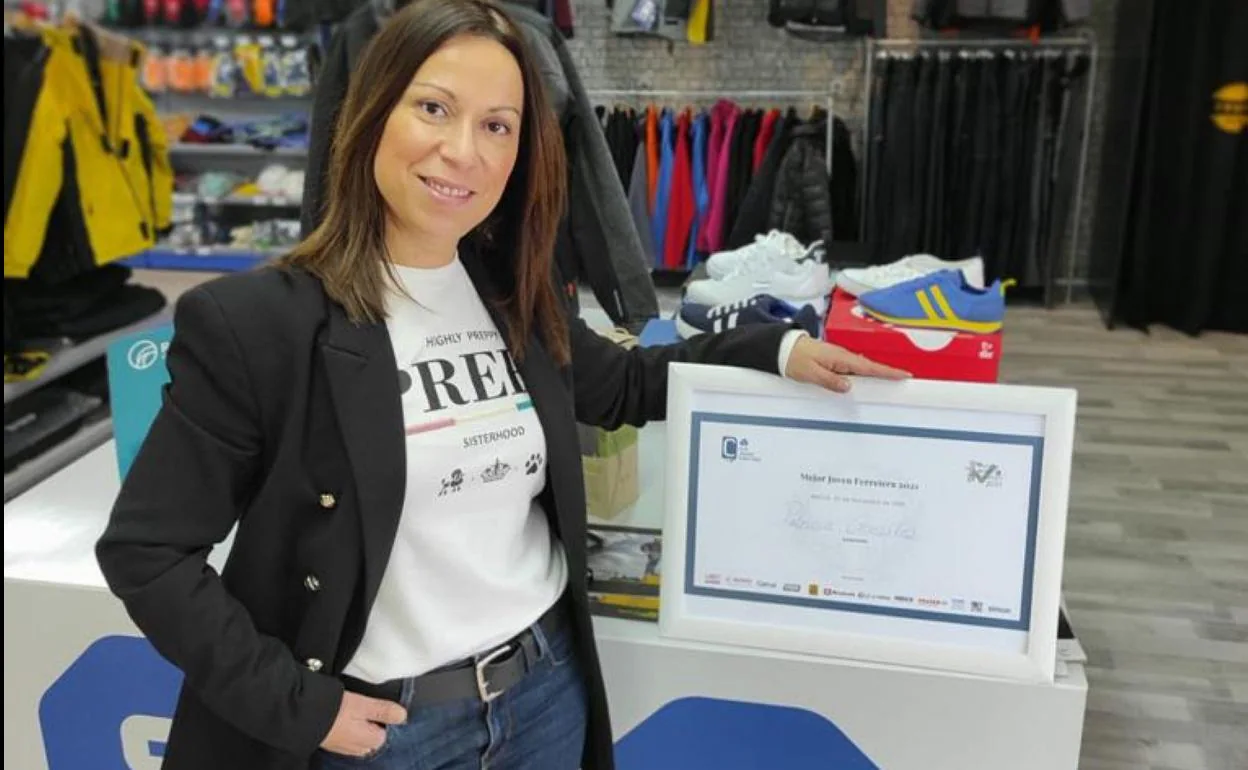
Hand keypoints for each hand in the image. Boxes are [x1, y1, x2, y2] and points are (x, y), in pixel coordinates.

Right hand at [320, 691, 406, 757]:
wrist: (303, 717)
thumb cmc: (334, 711)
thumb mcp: (364, 705)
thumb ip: (384, 710)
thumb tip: (402, 715)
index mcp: (371, 741)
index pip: (386, 732)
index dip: (383, 718)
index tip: (376, 707)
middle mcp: (359, 749)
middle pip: (373, 737)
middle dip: (371, 724)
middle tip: (363, 707)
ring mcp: (345, 748)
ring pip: (360, 738)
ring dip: (359, 726)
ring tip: (351, 711)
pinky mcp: (333, 745)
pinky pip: (347, 738)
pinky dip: (347, 729)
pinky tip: (341, 718)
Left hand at [784, 336, 910, 392]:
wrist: (783, 348)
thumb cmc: (795, 358)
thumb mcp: (810, 372)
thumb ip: (830, 380)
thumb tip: (848, 387)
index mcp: (840, 358)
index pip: (868, 367)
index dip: (887, 372)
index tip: (904, 375)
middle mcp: (843, 357)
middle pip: (869, 368)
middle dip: (887, 373)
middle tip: (904, 380)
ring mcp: (839, 358)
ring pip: (861, 369)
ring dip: (876, 374)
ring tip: (892, 382)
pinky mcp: (834, 361)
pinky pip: (853, 369)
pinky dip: (863, 374)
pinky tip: (867, 381)